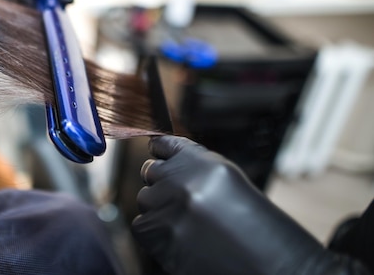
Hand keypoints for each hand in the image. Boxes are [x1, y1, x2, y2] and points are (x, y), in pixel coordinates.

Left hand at [132, 135, 369, 274]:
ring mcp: (165, 204)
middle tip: (184, 203)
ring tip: (188, 224)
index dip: (161, 153)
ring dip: (158, 209)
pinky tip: (179, 239)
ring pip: (145, 198)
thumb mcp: (225, 178)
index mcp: (197, 160)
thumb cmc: (250, 222)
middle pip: (150, 170)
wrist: (264, 261)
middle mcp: (178, 178)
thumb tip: (160, 155)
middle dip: (162, 184)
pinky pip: (141, 224)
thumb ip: (193, 166)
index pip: (163, 144)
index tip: (160, 157)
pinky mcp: (155, 232)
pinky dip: (155, 233)